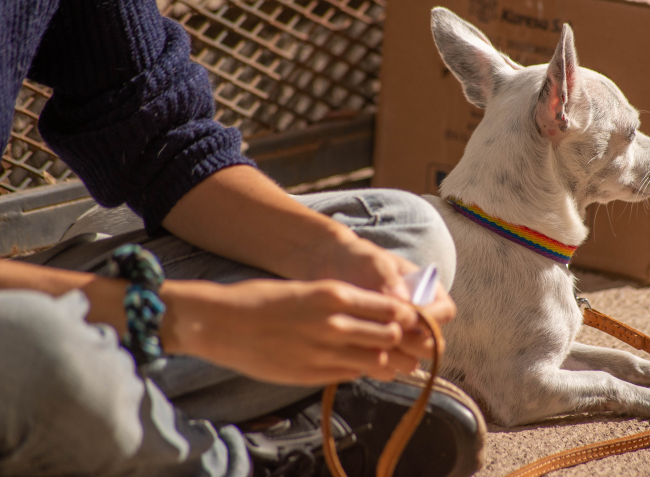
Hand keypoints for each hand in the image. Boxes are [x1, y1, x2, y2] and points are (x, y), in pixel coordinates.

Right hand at [164, 278, 422, 384]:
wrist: (222, 321)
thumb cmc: (264, 299)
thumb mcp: (310, 291)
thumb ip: (343, 304)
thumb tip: (376, 317)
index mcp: (335, 294)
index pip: (391, 308)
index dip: (407, 317)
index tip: (411, 319)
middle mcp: (334, 322)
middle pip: (390, 335)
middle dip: (403, 340)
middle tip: (407, 342)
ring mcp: (323, 351)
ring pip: (375, 360)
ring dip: (388, 360)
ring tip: (392, 359)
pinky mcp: (312, 373)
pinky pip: (351, 374)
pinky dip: (362, 370)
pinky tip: (362, 366)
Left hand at [300, 232, 456, 360]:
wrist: (329, 268)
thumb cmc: (357, 259)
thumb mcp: (372, 261)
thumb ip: (387, 278)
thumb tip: (402, 300)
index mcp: (428, 291)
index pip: (444, 312)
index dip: (430, 319)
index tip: (406, 318)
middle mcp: (418, 317)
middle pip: (431, 344)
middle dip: (413, 344)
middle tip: (387, 336)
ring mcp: (400, 336)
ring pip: (411, 360)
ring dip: (394, 357)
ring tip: (369, 343)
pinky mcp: (382, 349)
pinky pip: (387, 367)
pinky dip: (375, 364)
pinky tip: (356, 350)